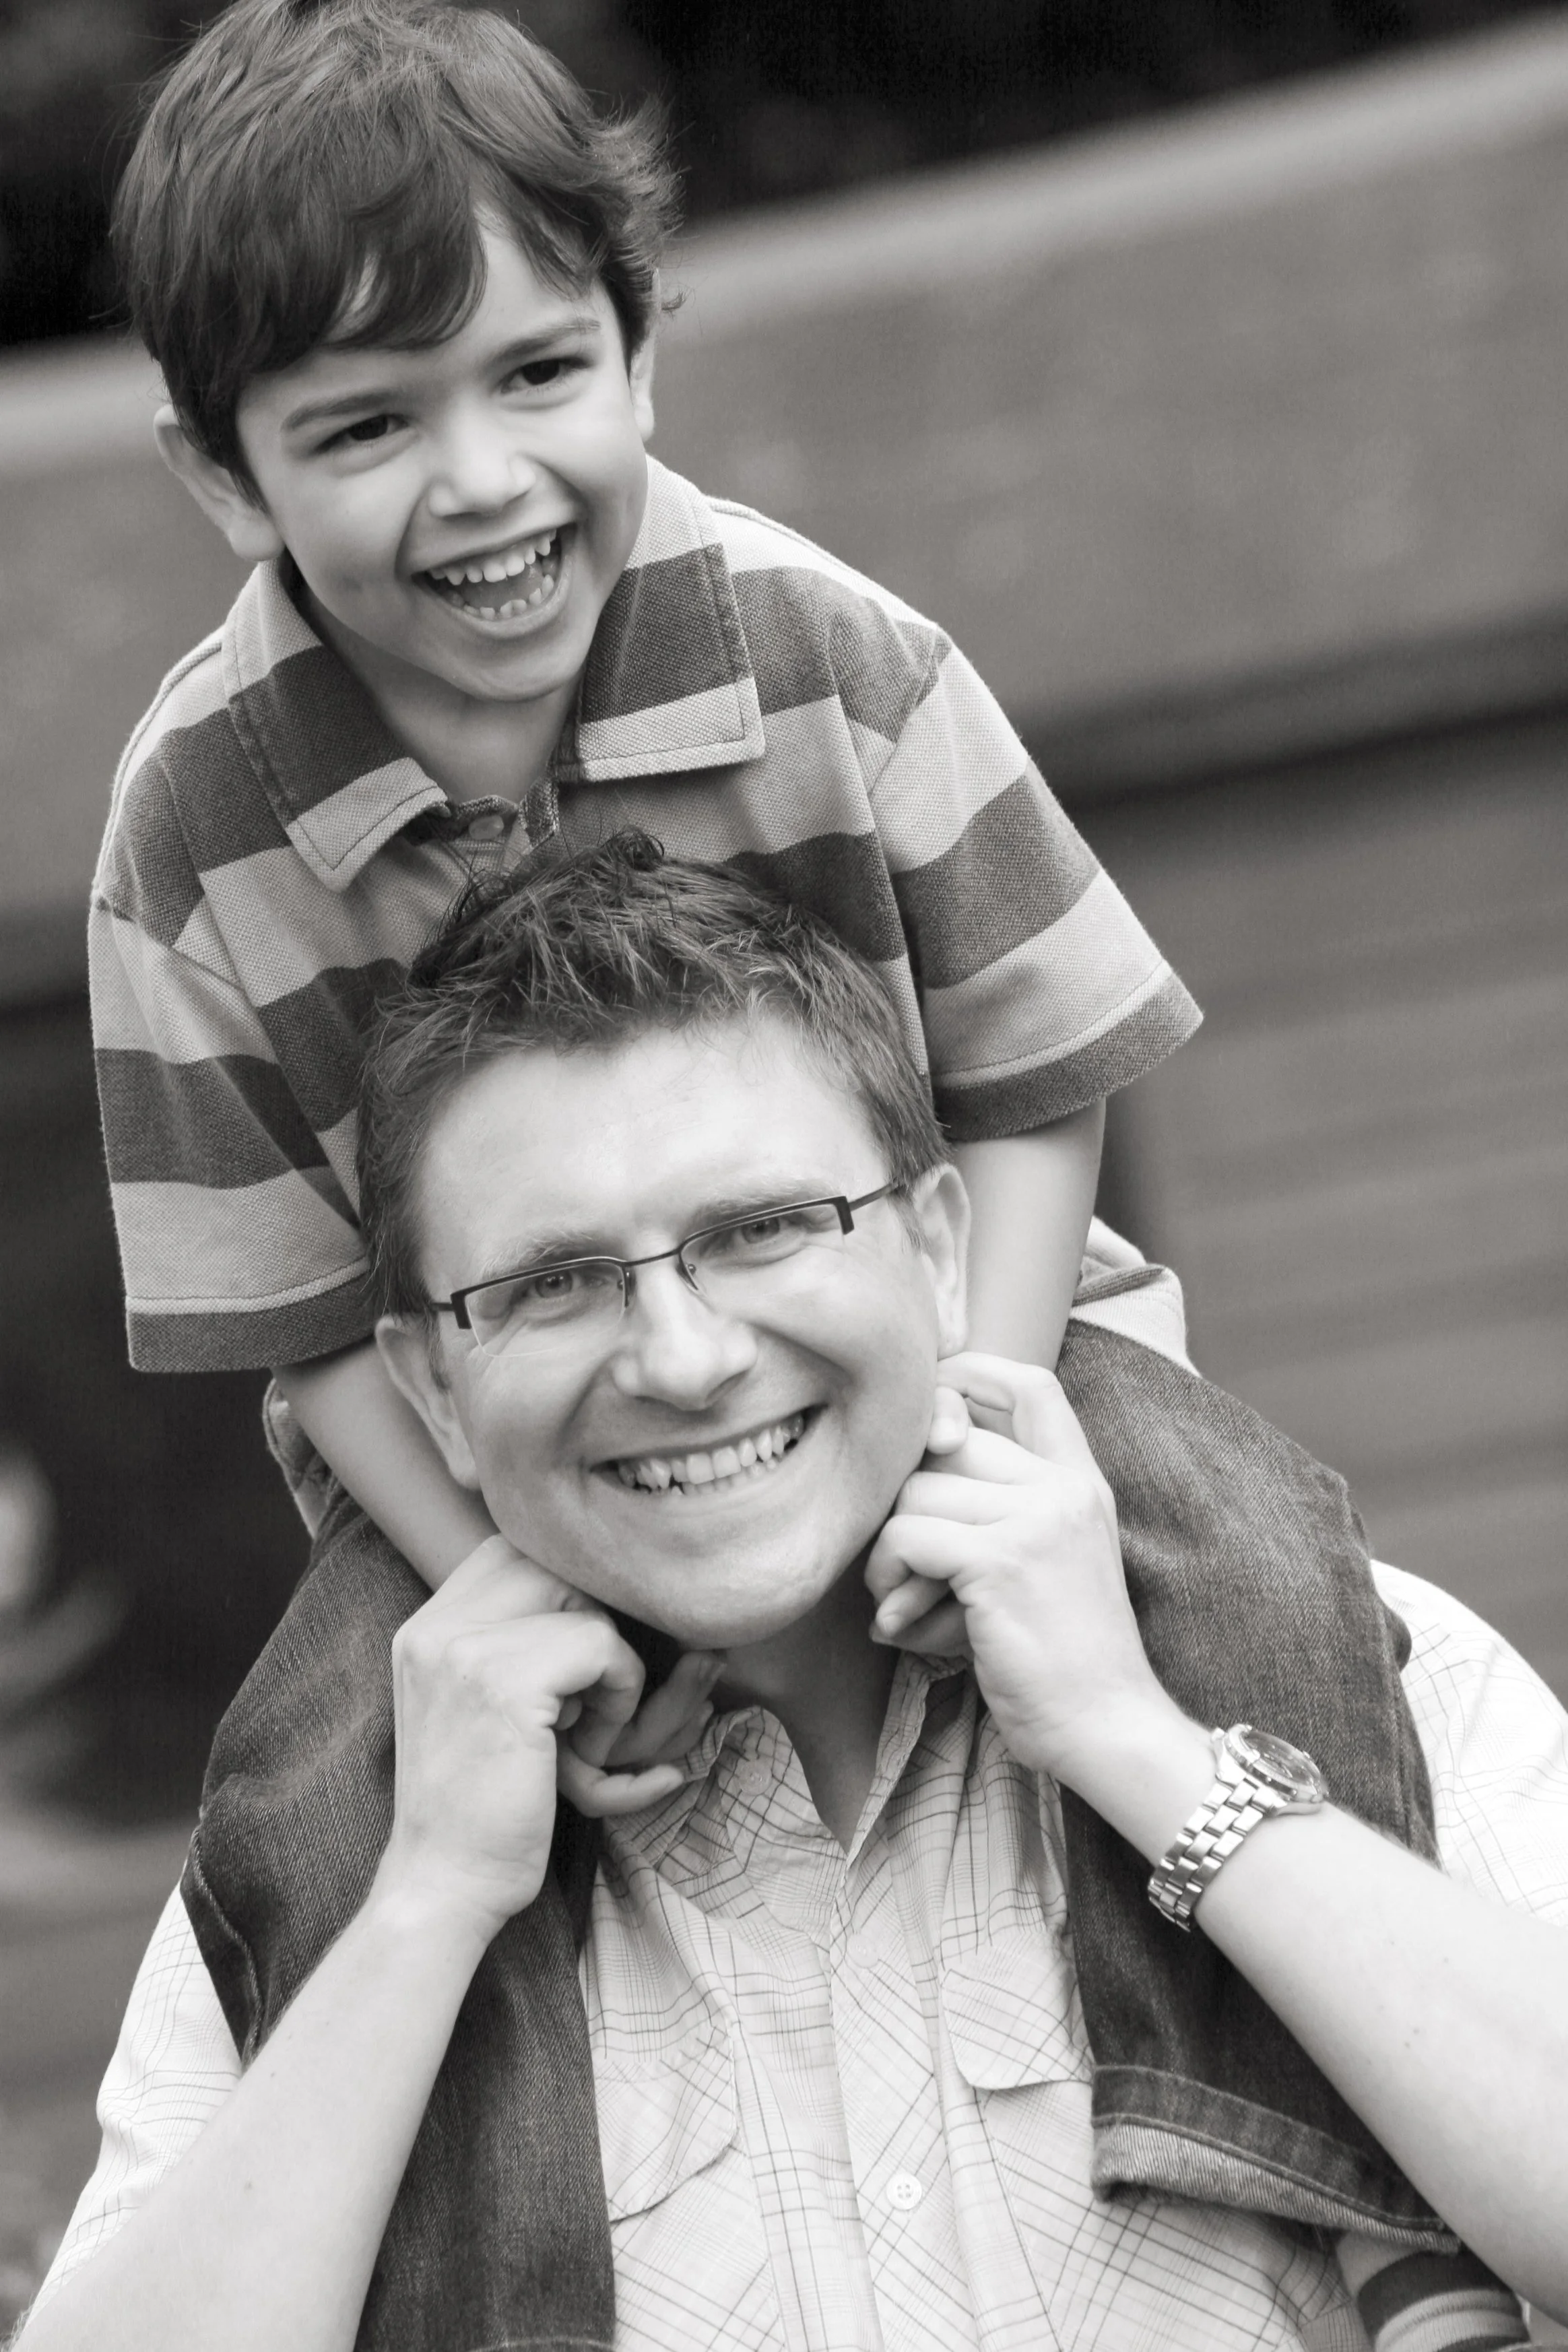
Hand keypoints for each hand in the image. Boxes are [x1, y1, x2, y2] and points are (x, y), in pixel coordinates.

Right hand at [381, 1537, 686, 1946]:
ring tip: (588, 1731)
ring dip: (612, 1667)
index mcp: (427, 1628)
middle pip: (556, 1565)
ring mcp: (466, 1649)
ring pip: (588, 1604)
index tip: (578, 1660)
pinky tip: (593, 1750)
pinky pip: (605, 1647)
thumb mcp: (479, 1707)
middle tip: (590, 1698)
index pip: (514, 1550)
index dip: (566, 1591)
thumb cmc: (482, 1810)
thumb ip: (513, 1643)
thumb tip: (599, 1585)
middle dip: (596, 1623)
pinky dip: (621, 1698)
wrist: (445, 1888)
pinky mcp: (507, 1683)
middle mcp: (437, 1626)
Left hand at [864, 1354, 1183, 1790]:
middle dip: (907, 1500)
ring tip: (900, 1600)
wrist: (1108, 1728)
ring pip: (915, 1490)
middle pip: (948, 1444)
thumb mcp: (1045, 1566)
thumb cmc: (1064, 1662)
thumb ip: (995, 1514)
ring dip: (888, 1550)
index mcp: (1082, 1484)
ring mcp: (1036, 1519)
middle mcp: (1064, 1488)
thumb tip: (892, 1476)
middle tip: (903, 1568)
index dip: (970, 1376)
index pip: (1031, 1384)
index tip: (932, 1422)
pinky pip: (906, 1536)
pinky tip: (899, 1620)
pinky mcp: (1001, 1560)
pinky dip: (887, 1577)